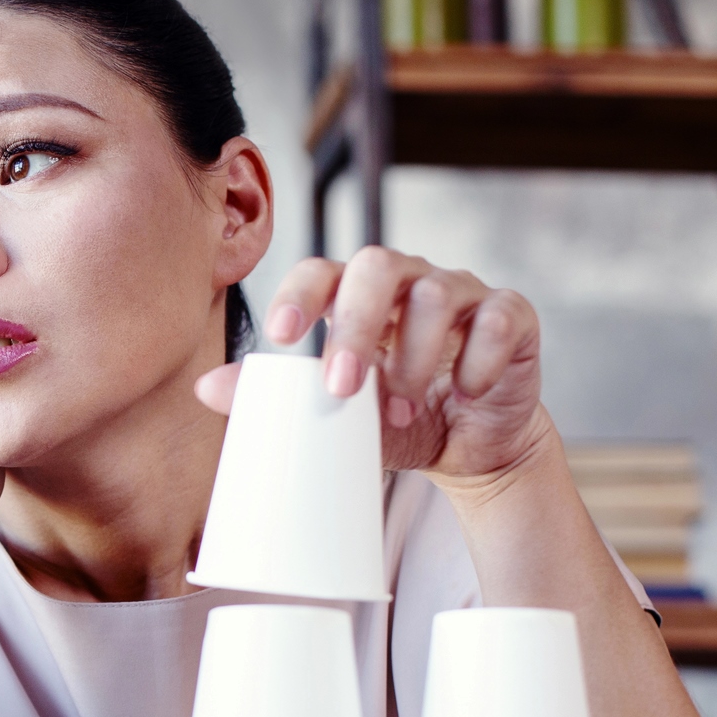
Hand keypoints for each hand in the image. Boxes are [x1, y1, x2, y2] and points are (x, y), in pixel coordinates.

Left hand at [195, 247, 551, 484]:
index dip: (301, 292)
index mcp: (358, 296)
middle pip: (378, 265)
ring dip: (413, 362)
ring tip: (403, 413)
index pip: (324, 270)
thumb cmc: (400, 421)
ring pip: (435, 295)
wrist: (471, 450)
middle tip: (342, 387)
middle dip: (356, 327)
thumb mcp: (336, 416)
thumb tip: (206, 388)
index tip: (282, 335)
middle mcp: (409, 282)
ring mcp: (462, 293)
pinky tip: (464, 394)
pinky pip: (498, 318)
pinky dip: (477, 362)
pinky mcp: (511, 316)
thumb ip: (278, 399)